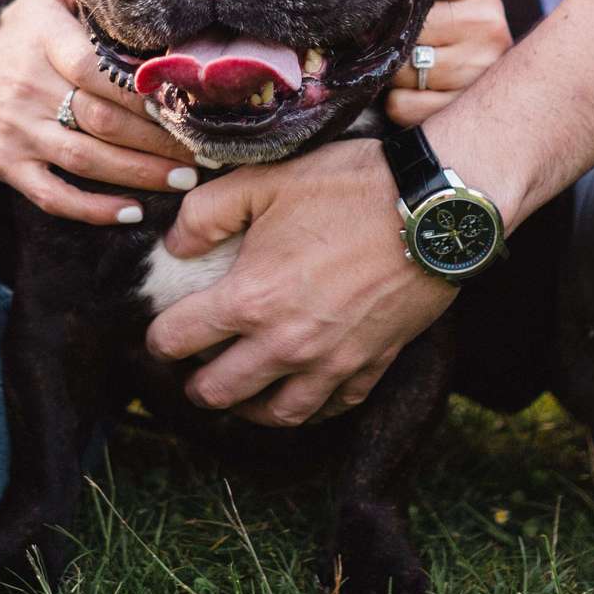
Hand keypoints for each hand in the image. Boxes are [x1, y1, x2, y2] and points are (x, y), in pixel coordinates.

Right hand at [0, 0, 197, 222]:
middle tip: (205, 148)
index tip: (186, 100)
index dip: (142, 89)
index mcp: (41, 39)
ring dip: (139, 174)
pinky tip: (132, 212)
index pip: (94, 67)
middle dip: (158, 139)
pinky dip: (93, 210)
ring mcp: (16, 130)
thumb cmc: (26, 32)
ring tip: (186, 179)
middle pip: (101, 119)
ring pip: (85, 160)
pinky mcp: (9, 165)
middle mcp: (26, 86)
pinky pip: (52, 195)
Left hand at [144, 139, 457, 424]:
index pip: (177, 341)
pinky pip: (330, 408)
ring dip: (246, 407)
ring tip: (239, 393)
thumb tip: (174, 245)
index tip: (162, 331)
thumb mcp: (264, 180)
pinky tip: (299, 391)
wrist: (434, 209)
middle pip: (217, 392)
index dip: (159, 337)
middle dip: (195, 384)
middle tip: (192, 369)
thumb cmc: (348, 187)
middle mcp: (284, 343)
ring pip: (274, 414)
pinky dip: (308, 407)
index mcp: (248, 300)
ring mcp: (331, 362)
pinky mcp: (371, 366)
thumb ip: (205, 213)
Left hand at [383, 0, 509, 128]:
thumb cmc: (453, 20)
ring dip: (392, 70)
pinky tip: (411, 88)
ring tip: (403, 61)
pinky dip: (398, 100)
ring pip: (402, 69)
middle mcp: (486, 23)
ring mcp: (479, 67)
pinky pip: (404, 104)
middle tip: (384, 34)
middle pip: (410, 27)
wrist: (508, 77)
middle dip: (390, 34)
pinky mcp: (464, 105)